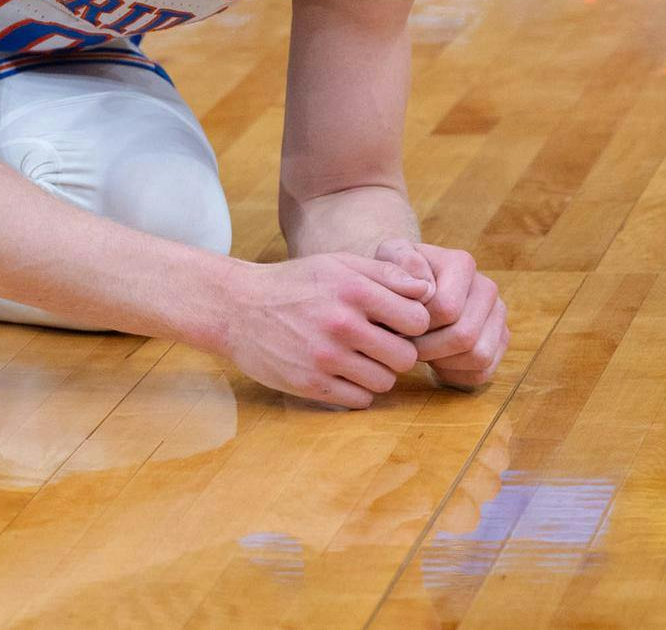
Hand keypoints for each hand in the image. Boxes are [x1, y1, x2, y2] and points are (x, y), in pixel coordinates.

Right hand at [219, 253, 434, 408]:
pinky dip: (357, 390)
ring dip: (378, 372)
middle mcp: (341, 324)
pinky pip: (360, 400)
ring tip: (359, 357)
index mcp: (352, 290)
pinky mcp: (311, 385)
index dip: (412, 322)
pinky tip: (342, 372)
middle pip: (406, 357)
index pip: (418, 319)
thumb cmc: (295, 284)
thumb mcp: (338, 264)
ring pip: (385, 382)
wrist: (238, 308)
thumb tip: (428, 291)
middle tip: (379, 343)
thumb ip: (385, 274)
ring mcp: (325, 358)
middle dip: (398, 351)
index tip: (396, 321)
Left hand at [373, 240, 507, 388]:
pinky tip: (435, 359)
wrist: (410, 290)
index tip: (397, 323)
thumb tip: (423, 289)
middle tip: (405, 344)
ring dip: (443, 362)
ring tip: (420, 349)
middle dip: (428, 347)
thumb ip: (401, 263)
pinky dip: (455, 373)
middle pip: (465, 336)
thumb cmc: (398, 277)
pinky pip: (482, 372)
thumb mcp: (389, 258)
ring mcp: (497, 316)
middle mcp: (487, 288)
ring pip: (479, 357)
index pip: (446, 309)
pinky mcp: (499, 341)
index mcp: (462, 264)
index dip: (417, 324)